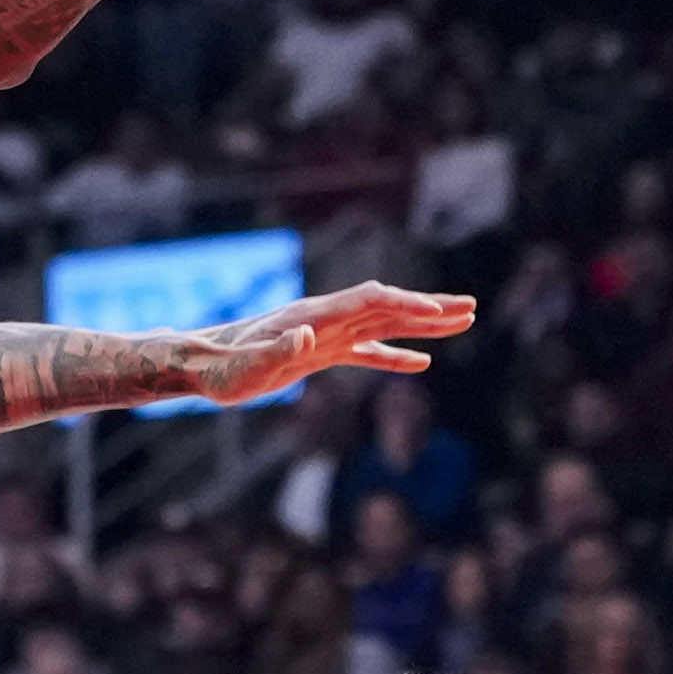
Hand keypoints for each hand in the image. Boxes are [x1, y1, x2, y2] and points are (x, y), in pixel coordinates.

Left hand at [181, 282, 479, 409]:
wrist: (201, 366)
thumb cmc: (221, 371)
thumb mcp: (245, 368)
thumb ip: (277, 352)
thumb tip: (309, 337)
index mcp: (314, 317)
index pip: (370, 302)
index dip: (405, 304)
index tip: (438, 311)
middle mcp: (325, 319)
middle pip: (387, 306)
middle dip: (429, 307)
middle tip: (471, 307)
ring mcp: (327, 335)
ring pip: (384, 324)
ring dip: (423, 324)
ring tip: (462, 321)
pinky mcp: (322, 354)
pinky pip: (367, 352)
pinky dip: (396, 356)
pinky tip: (421, 363)